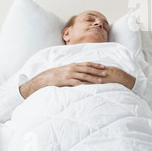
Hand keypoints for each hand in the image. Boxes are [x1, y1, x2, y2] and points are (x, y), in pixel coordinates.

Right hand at [19, 63, 134, 98]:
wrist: (45, 78)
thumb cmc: (57, 74)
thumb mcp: (66, 69)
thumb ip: (75, 70)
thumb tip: (83, 71)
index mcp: (73, 65)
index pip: (87, 63)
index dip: (96, 65)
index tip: (104, 66)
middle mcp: (72, 68)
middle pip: (88, 69)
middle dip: (97, 71)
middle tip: (106, 73)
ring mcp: (69, 74)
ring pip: (84, 76)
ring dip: (93, 78)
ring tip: (101, 81)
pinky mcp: (66, 81)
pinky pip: (77, 83)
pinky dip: (84, 84)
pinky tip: (90, 87)